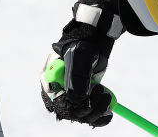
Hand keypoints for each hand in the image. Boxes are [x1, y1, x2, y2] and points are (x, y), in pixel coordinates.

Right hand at [40, 1, 121, 127]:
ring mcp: (70, 95)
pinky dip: (99, 117)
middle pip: (68, 111)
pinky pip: (88, 115)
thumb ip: (77, 77)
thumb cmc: (84, 45)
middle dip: (87, 109)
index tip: (87, 99)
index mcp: (49, 78)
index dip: (71, 105)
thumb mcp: (80, 57)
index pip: (55, 101)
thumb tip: (77, 100)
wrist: (95, 41)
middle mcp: (58, 89)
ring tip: (105, 96)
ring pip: (80, 115)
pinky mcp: (83, 99)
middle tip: (101, 94)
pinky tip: (107, 112)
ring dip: (95, 111)